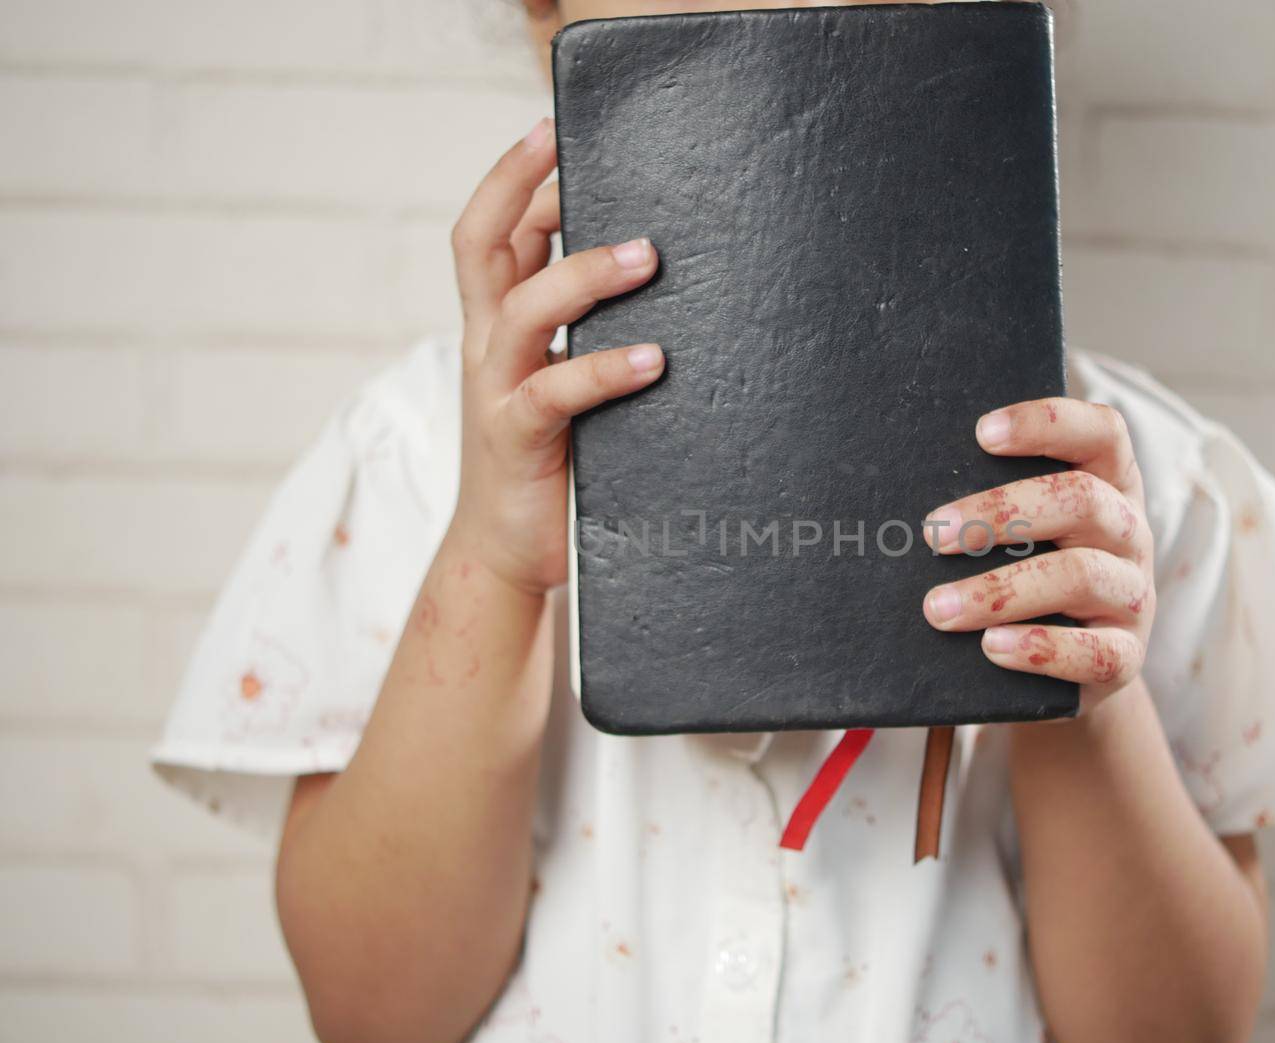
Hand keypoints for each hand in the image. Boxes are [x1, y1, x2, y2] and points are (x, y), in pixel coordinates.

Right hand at [447, 117, 663, 594]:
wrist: (508, 553)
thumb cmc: (551, 460)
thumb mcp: (562, 381)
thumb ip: (587, 334)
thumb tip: (663, 280)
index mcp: (498, 326)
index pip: (493, 232)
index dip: (515, 177)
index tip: (553, 128)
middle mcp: (488, 347)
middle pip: (482, 245)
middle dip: (521, 187)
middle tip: (573, 150)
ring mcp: (496, 391)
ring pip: (524, 309)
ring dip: (584, 274)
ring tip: (649, 256)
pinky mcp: (518, 440)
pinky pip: (554, 393)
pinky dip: (603, 370)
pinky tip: (653, 359)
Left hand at [920, 398, 1154, 711]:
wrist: (1076, 659)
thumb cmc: (1034, 572)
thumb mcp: (1031, 529)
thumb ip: (995, 505)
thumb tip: (902, 496)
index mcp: (1111, 483)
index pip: (1101, 431)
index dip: (1048, 423)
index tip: (982, 433)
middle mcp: (1131, 532)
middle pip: (1081, 500)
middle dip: (1000, 513)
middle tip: (933, 534)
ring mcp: (1133, 595)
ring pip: (1079, 577)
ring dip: (1000, 591)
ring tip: (938, 609)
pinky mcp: (1127, 655)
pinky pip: (1095, 652)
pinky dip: (1040, 649)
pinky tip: (991, 647)